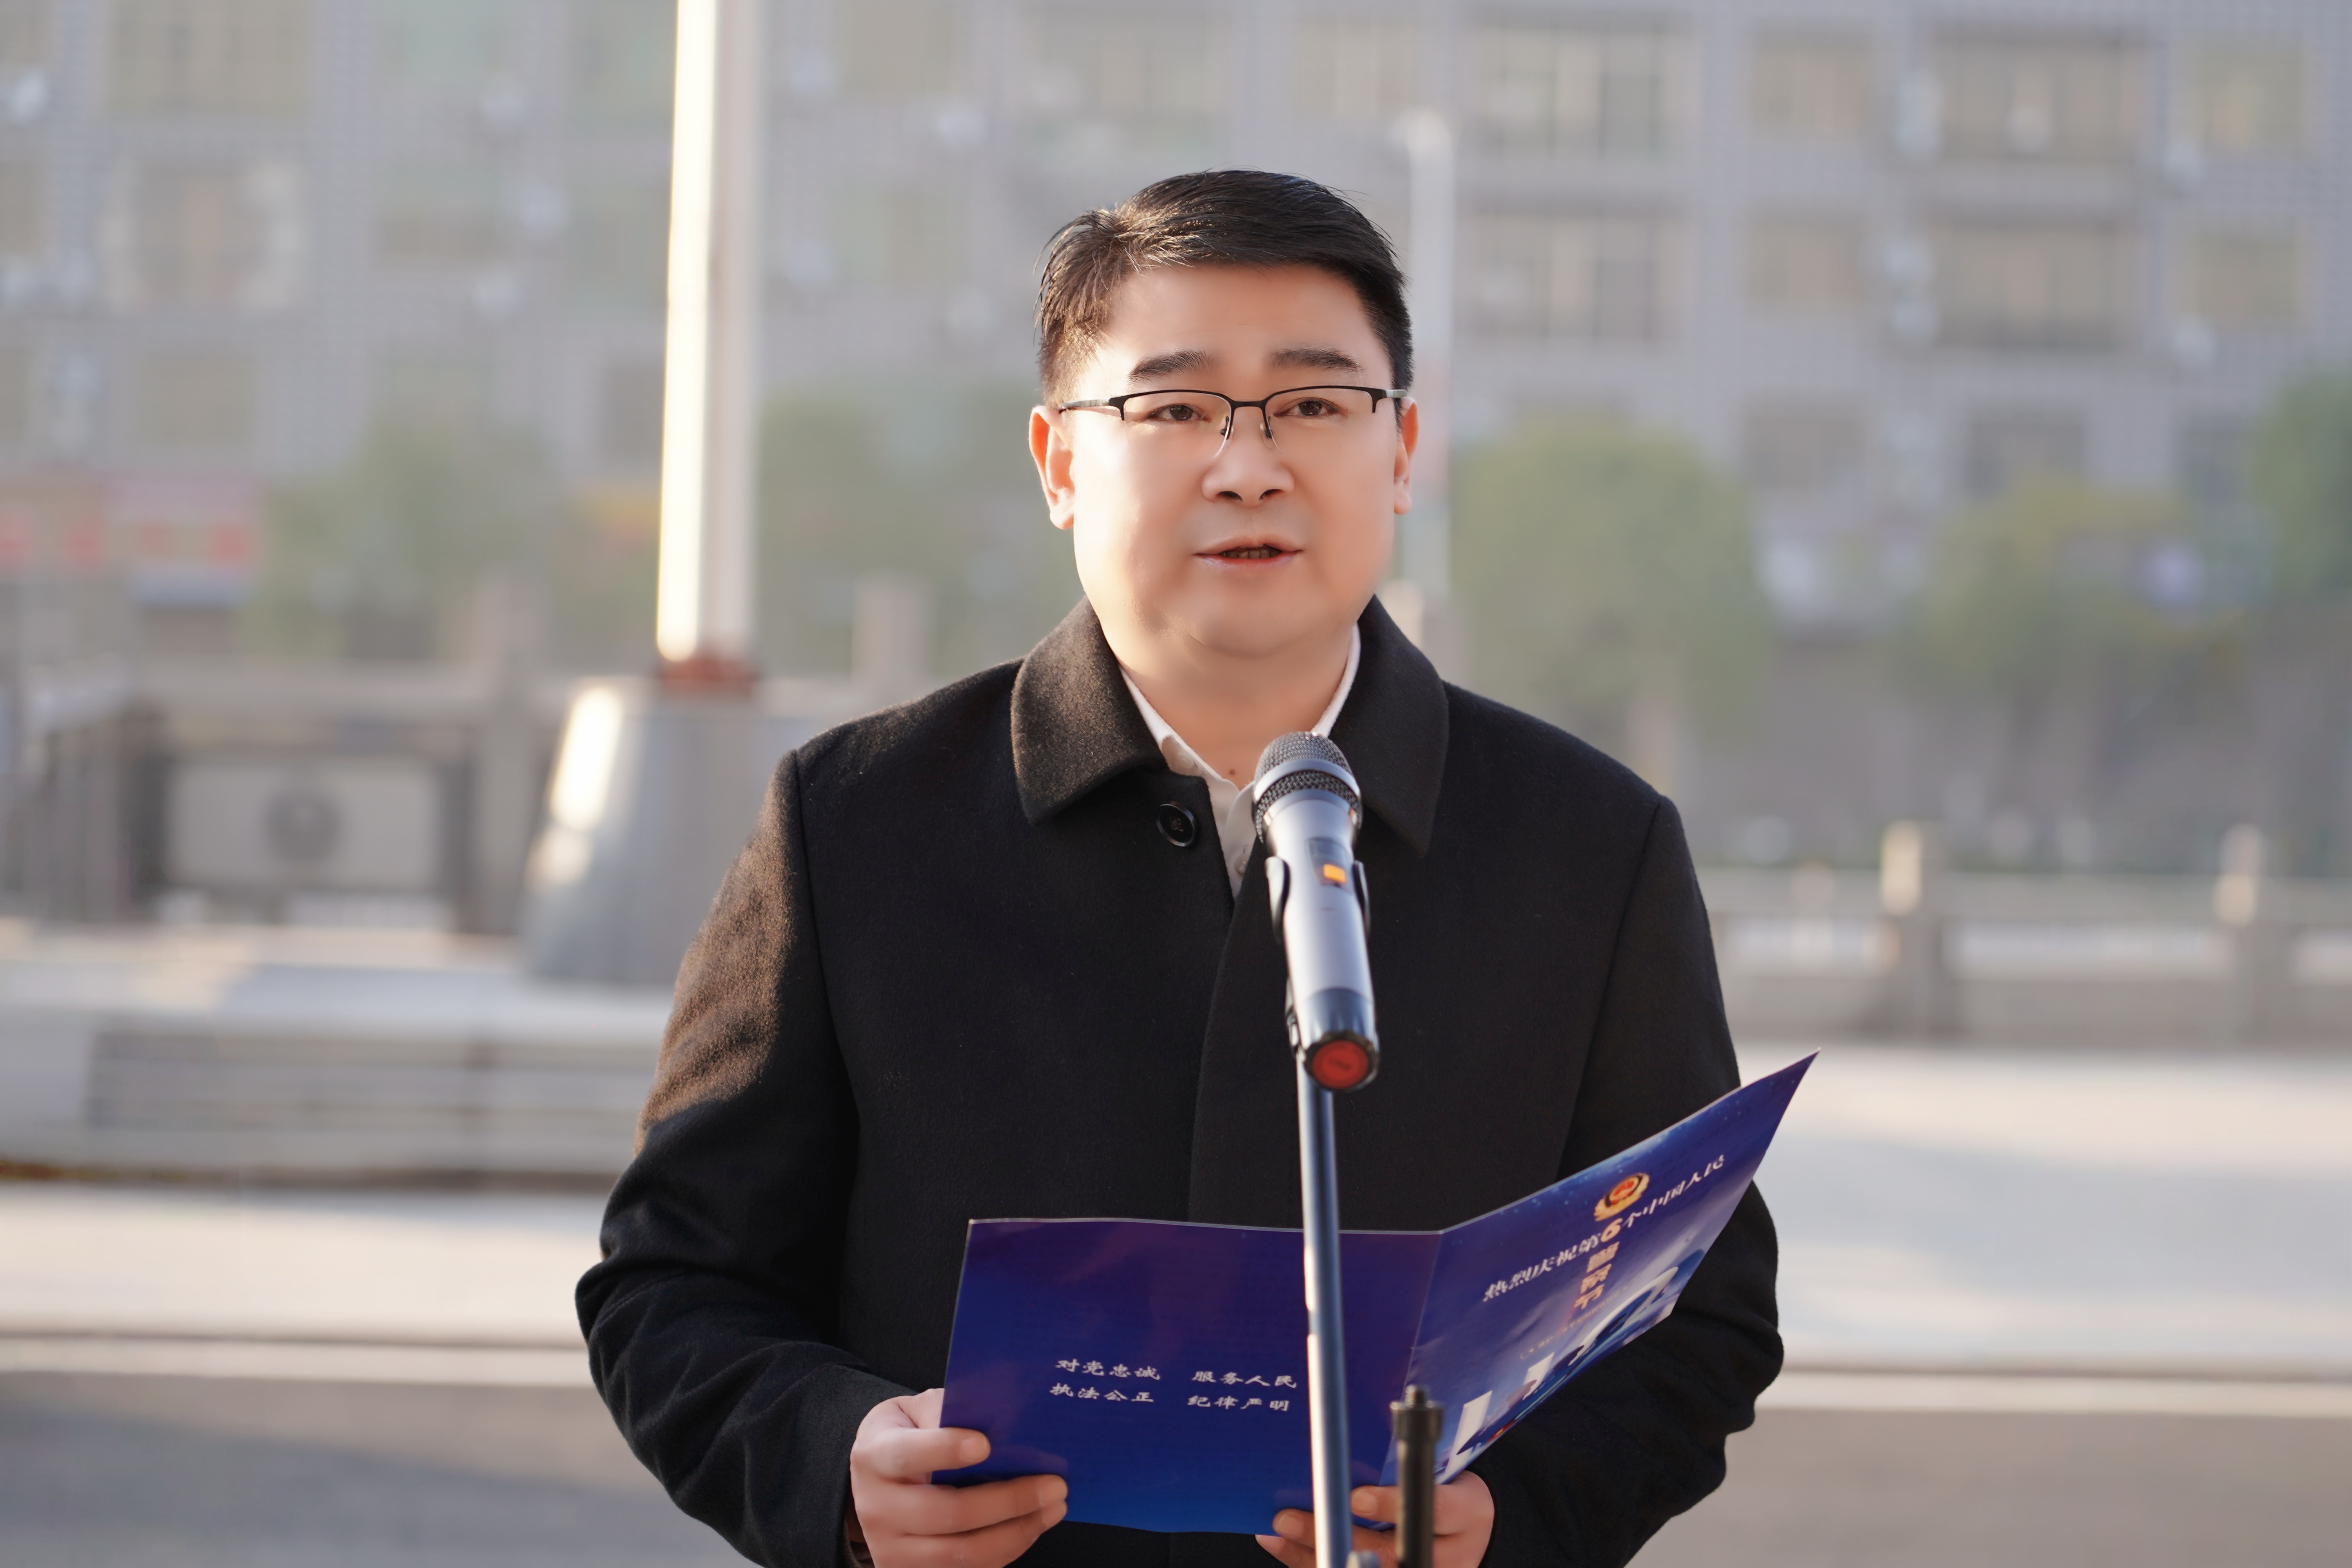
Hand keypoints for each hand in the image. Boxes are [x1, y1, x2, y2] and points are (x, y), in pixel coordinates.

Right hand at [847, 1388, 1067, 1567]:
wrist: (878, 1482)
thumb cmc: (908, 1436)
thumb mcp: (915, 1411)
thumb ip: (948, 1410)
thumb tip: (999, 1416)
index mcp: (874, 1457)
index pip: (907, 1455)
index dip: (945, 1450)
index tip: (986, 1444)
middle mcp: (877, 1508)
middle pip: (945, 1513)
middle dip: (1007, 1500)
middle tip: (1053, 1484)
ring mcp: (892, 1548)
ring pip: (961, 1551)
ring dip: (1016, 1531)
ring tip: (1053, 1507)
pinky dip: (1006, 1549)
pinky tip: (1032, 1525)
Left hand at [1256, 1472, 1492, 1567]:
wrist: (1471, 1530)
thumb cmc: (1450, 1486)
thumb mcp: (1443, 1467)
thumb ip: (1407, 1457)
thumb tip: (1343, 1431)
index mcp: (1465, 1513)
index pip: (1433, 1509)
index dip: (1392, 1506)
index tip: (1356, 1497)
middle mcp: (1448, 1555)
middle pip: (1389, 1552)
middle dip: (1334, 1534)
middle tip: (1290, 1516)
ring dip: (1314, 1553)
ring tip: (1279, 1530)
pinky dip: (1312, 1562)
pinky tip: (1284, 1546)